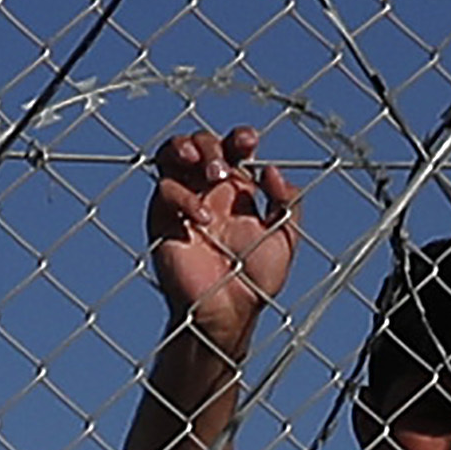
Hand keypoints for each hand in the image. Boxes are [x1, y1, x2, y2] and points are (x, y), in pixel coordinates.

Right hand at [145, 130, 296, 328]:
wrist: (229, 313)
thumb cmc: (257, 280)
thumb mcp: (285, 237)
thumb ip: (287, 202)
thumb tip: (271, 169)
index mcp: (237, 188)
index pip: (231, 146)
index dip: (238, 136)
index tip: (249, 142)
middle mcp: (207, 189)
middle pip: (199, 142)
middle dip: (210, 144)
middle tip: (222, 170)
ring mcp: (183, 202)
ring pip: (170, 155)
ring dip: (184, 150)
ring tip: (204, 169)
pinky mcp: (163, 221)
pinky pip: (164, 192)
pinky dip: (183, 197)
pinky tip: (203, 219)